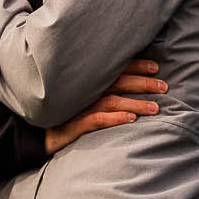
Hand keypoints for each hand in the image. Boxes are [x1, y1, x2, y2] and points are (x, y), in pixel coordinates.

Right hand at [44, 59, 166, 155]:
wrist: (34, 131)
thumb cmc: (63, 110)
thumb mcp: (81, 94)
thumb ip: (102, 83)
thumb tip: (132, 78)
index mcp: (89, 80)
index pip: (117, 68)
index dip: (137, 66)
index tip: (156, 68)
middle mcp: (86, 90)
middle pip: (119, 82)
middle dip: (143, 83)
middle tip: (164, 87)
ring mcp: (79, 107)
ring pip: (112, 101)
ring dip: (135, 103)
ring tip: (155, 108)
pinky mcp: (73, 125)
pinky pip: (97, 120)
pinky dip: (115, 118)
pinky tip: (131, 120)